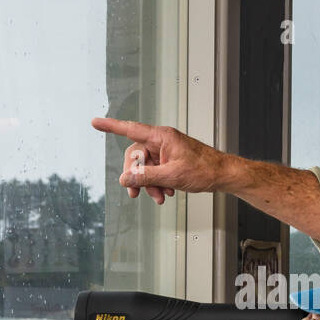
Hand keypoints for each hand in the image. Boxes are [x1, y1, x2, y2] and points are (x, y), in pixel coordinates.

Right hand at [91, 116, 232, 205]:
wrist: (224, 175)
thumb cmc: (205, 170)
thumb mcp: (172, 176)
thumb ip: (146, 178)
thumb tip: (124, 179)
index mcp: (161, 137)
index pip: (130, 129)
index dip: (111, 126)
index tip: (95, 122)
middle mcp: (162, 141)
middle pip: (136, 155)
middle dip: (136, 176)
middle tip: (136, 193)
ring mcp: (166, 151)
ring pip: (146, 167)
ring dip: (149, 183)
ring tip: (159, 197)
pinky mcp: (171, 160)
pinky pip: (156, 171)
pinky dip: (157, 183)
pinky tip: (166, 193)